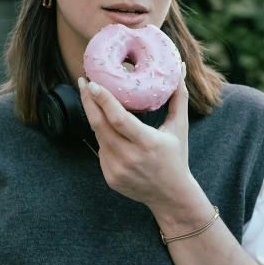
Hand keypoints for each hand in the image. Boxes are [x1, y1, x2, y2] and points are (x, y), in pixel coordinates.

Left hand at [78, 64, 194, 207]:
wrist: (171, 197)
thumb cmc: (176, 158)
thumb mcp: (180, 127)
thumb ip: (179, 97)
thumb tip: (181, 68)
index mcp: (148, 143)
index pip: (119, 119)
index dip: (103, 100)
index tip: (92, 83)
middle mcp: (130, 158)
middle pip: (100, 125)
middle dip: (88, 101)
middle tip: (83, 82)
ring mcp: (117, 170)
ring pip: (98, 136)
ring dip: (95, 117)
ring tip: (93, 99)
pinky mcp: (110, 178)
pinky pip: (101, 150)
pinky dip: (103, 137)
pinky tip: (108, 129)